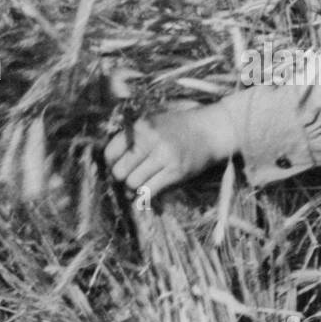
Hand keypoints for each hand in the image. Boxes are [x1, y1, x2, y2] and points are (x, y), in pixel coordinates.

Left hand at [104, 105, 235, 201]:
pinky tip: (145, 195)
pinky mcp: (176, 172)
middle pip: (120, 171)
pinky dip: (144, 197)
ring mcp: (165, 157)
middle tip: (128, 177)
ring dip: (133, 188)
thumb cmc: (177, 129)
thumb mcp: (152, 124)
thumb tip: (110, 165)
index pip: (110, 153)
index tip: (118, 165)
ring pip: (133, 184)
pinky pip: (150, 191)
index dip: (111, 163)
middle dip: (121, 178)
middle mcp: (151, 140)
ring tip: (140, 184)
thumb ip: (132, 139)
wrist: (210, 131)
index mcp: (141, 127)